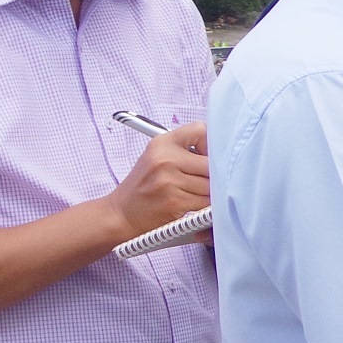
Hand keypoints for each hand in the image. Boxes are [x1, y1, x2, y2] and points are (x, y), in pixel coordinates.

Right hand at [109, 122, 208, 239]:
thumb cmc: (144, 184)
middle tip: (207, 180)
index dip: (210, 144)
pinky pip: (205, 202)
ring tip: (196, 192)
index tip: (206, 156)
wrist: (122, 212)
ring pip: (211, 185)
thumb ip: (185, 148)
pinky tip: (194, 203)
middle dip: (215, 174)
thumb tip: (220, 152)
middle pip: (211, 163)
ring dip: (211, 192)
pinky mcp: (175, 202)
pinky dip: (205, 205)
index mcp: (162, 143)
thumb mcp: (158, 156)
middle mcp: (165, 159)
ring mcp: (169, 181)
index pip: (201, 130)